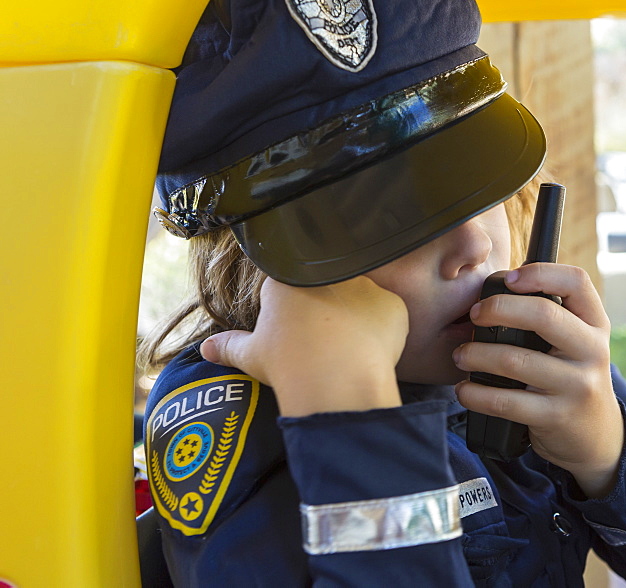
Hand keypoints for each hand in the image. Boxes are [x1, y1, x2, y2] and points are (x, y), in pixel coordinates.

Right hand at [200, 276, 406, 416]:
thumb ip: (229, 346)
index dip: (290, 313)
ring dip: (355, 320)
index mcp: (288, 279)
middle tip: (321, 344)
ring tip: (347, 352)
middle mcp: (328, 273)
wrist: (334, 379)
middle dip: (324, 311)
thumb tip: (206, 349)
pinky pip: (388, 316)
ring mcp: (364, 285)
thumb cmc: (288, 363)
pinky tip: (371, 353)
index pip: (288, 287)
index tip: (292, 333)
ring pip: (359, 301)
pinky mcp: (392, 304)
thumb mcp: (251, 355)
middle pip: (326, 289)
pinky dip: (382, 332)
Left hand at [453, 263, 624, 498]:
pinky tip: (463, 390)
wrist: (597, 436)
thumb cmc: (573, 377)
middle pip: (544, 315)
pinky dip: (476, 394)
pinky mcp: (556, 416)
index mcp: (595, 324)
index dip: (541, 273)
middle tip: (475, 314)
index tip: (509, 278)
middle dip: (499, 309)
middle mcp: (592, 351)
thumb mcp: (579, 343)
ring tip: (460, 355)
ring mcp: (577, 385)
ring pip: (516, 360)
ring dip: (477, 355)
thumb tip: (497, 288)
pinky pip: (506, 402)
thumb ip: (553, 316)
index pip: (576, 282)